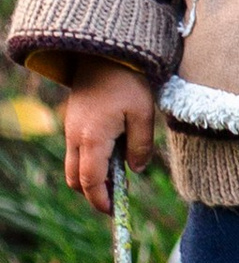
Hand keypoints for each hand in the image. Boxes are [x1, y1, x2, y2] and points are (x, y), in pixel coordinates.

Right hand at [59, 66, 157, 215]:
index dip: (101, 201)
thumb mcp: (144, 114)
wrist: (106, 51)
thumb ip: (141, 146)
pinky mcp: (74, 120)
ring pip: (74, 165)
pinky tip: (114, 149)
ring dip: (91, 175)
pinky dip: (90, 159)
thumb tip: (136, 170)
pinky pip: (77, 150)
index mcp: (93, 139)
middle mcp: (76, 137)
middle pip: (75, 179)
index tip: (115, 211)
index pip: (91, 182)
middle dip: (93, 192)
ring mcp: (71, 128)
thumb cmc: (129, 81)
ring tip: (119, 172)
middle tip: (117, 195)